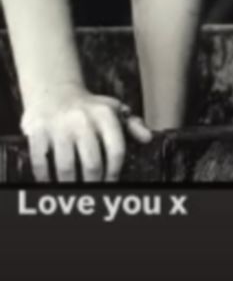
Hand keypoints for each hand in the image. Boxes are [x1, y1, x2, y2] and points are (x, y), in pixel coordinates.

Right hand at [21, 86, 151, 182]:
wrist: (54, 91)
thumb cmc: (89, 107)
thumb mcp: (113, 109)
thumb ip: (133, 125)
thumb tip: (148, 138)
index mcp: (105, 115)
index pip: (116, 150)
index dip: (114, 172)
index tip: (110, 181)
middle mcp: (82, 120)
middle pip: (92, 165)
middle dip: (93, 183)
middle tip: (92, 189)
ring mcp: (59, 126)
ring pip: (67, 168)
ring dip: (70, 185)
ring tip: (73, 189)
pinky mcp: (37, 131)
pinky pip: (41, 163)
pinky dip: (45, 177)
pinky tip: (50, 181)